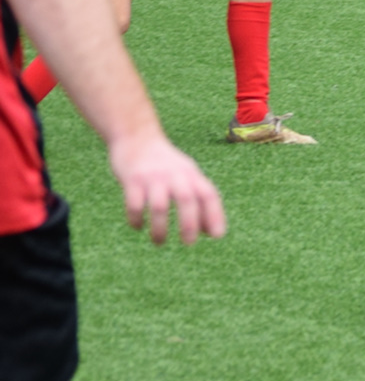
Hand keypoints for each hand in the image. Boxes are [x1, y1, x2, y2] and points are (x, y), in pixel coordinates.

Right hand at [107, 131, 225, 245]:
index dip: (215, 216)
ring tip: (159, 242)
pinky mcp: (132, 179)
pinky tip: (138, 226)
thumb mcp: (186, 175)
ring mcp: (153, 177)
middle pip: (187, 200)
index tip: (217, 237)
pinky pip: (135, 204)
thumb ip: (198, 199)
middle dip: (189, 224)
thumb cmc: (165, 164)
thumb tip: (208, 231)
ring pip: (160, 206)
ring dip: (160, 228)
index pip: (208, 195)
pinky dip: (137, 219)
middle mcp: (175, 175)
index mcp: (192, 175)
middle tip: (189, 244)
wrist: (136, 137)